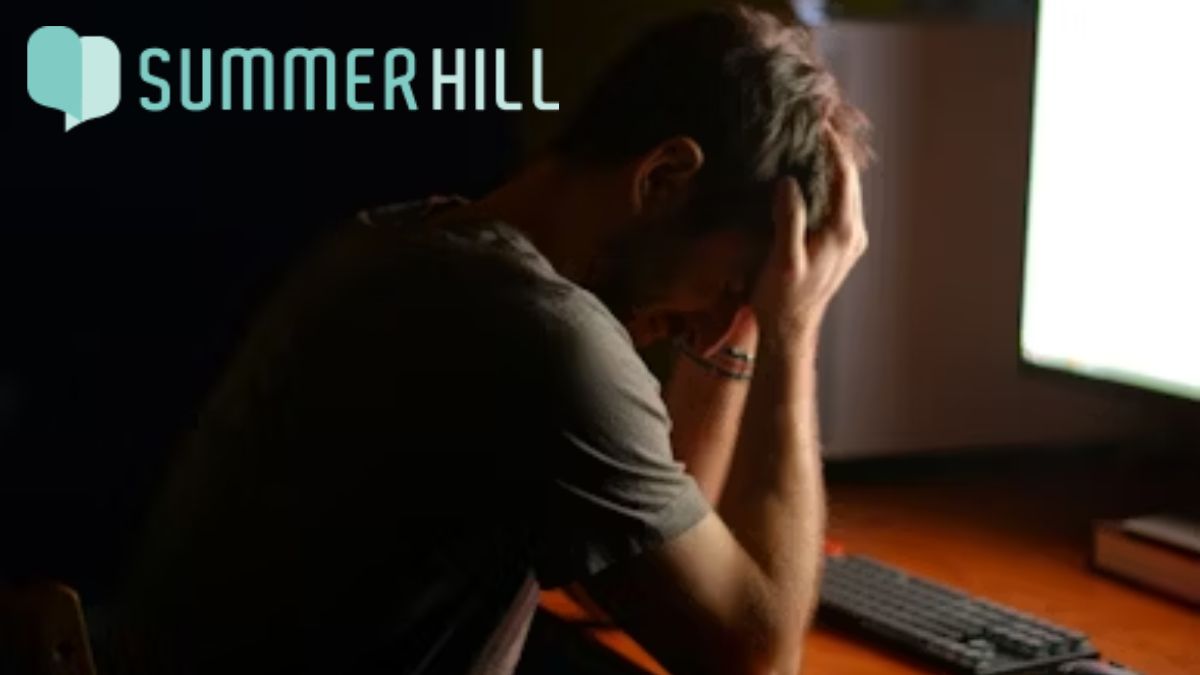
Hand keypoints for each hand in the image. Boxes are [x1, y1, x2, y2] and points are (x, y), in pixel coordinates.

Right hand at [751, 130, 867, 350]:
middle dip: (834, 149)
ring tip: (811, 140)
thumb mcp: (782, 258)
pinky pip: (839, 204)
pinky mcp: (841, 245)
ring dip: (831, 166)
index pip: (844, 175)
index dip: (832, 145)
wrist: (790, 330)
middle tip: (815, 121)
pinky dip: (828, 184)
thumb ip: (789, 219)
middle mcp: (854, 232)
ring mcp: (850, 239)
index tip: (817, 119)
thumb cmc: (781, 297)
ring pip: (846, 191)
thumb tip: (789, 181)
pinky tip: (809, 175)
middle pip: (850, 179)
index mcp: (843, 231)